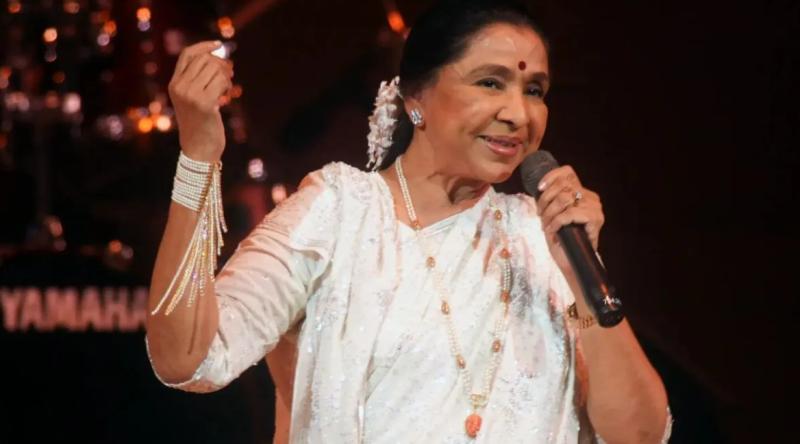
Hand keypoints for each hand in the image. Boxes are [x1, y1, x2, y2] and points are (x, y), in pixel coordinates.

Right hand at [168, 41, 233, 161]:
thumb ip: (198, 80)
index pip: (188, 54)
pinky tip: (227, 96)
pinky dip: (228, 86)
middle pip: (205, 59)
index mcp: (174, 84)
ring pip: (215, 69)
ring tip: (227, 88)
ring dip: (226, 76)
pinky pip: (221, 82)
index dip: (204, 46)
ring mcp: (190, 95)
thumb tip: (218, 57)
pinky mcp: (204, 103)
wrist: (199, 148)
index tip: (219, 45)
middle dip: (221, 64)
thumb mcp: (194, 99)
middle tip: (229, 76)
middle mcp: (179, 87)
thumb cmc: (201, 123)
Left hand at [536, 165, 604, 272]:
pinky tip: (552, 230)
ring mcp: (595, 208)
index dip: (551, 176)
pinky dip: (557, 222)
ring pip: (564, 198)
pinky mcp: (595, 219)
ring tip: (545, 225)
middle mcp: (591, 197)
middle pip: (563, 185)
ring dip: (550, 213)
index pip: (568, 173)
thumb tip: (541, 188)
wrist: (571, 261)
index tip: (539, 187)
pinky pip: (569, 214)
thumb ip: (552, 199)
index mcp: (583, 193)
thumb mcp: (553, 214)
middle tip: (540, 216)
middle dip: (546, 200)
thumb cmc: (561, 239)